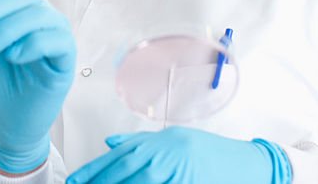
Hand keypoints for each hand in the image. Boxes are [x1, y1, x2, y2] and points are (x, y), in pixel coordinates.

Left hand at [67, 128, 291, 183]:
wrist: (243, 162)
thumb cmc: (205, 150)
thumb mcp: (171, 139)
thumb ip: (138, 142)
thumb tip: (109, 143)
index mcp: (156, 142)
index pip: (117, 157)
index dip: (93, 170)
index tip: (74, 180)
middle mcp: (163, 155)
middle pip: (123, 171)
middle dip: (100, 182)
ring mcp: (175, 171)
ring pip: (138, 183)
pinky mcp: (186, 182)